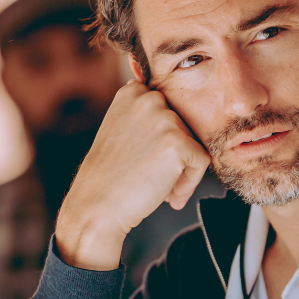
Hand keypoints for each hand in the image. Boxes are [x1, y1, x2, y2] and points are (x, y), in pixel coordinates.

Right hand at [56, 81, 210, 270]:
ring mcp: (165, 119)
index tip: (149, 160)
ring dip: (183, 171)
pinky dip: (190, 183)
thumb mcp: (120, 130)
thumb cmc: (109, 175)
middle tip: (154, 179)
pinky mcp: (179, 142)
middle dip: (175, 157)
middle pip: (185, 128)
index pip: (170, 111)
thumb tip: (171, 116)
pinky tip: (169, 197)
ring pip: (195, 145)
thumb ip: (144, 116)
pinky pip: (202, 161)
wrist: (96, 206)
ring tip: (161, 190)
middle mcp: (149, 98)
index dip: (164, 141)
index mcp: (133, 92)